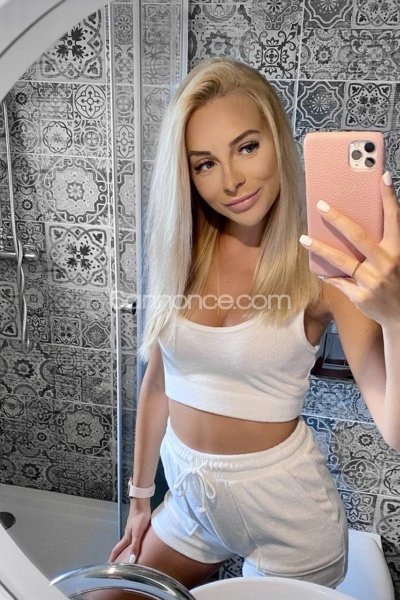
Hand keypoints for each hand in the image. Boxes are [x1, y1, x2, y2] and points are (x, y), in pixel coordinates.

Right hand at [108, 498, 150, 563]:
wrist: (142, 502)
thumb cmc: (140, 516)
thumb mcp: (138, 532)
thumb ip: (135, 546)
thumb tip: (131, 561)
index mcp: (127, 536)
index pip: (117, 549)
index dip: (113, 557)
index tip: (109, 565)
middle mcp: (128, 533)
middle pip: (121, 546)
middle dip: (118, 555)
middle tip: (117, 563)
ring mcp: (131, 528)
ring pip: (127, 541)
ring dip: (125, 549)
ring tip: (126, 555)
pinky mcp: (136, 524)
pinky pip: (133, 536)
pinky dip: (132, 543)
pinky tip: (136, 542)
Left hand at [299, 172, 399, 327]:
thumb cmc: (395, 281)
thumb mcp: (396, 259)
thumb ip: (383, 243)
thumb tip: (355, 223)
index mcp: (398, 250)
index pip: (394, 218)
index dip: (389, 197)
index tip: (382, 176)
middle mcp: (386, 264)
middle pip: (358, 236)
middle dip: (338, 218)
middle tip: (320, 204)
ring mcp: (372, 281)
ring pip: (341, 260)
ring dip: (320, 248)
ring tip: (303, 238)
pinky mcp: (361, 296)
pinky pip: (338, 281)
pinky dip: (326, 273)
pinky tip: (316, 267)